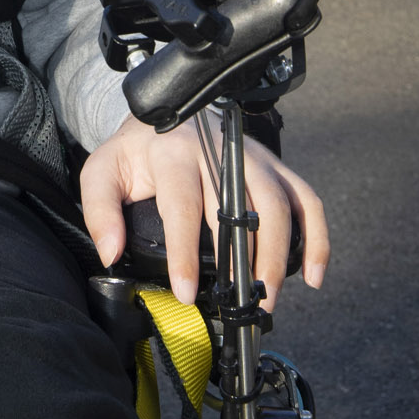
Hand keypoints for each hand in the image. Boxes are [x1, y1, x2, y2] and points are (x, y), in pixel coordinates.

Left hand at [80, 115, 327, 309]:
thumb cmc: (137, 152)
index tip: (186, 293)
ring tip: (268, 299)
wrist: (166, 114)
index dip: (184, 252)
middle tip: (240, 304)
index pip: (183, 204)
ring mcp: (254, 156)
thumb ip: (100, 208)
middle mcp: (219, 150)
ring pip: (278, 205)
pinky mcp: (277, 166)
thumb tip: (111, 252)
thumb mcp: (103, 170)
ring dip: (279, 256)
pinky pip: (308, 200)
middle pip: (241, 206)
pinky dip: (318, 238)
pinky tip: (314, 276)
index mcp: (173, 151)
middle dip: (243, 261)